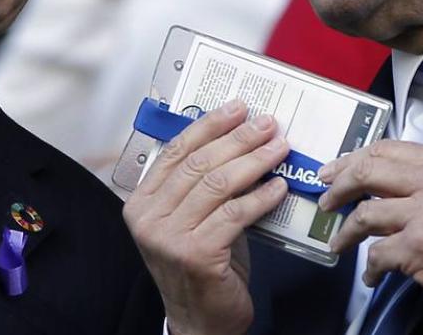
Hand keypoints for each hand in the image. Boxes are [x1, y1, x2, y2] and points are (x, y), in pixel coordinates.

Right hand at [123, 100, 289, 334]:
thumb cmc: (202, 266)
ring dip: (255, 162)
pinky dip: (261, 198)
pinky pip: (235, 214)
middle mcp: (149, 218)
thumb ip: (204, 185)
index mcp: (143, 202)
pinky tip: (279, 187)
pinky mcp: (197, 255)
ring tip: (279, 149)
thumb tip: (241, 140)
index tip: (238, 108)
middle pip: (199, 164)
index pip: (177, 151)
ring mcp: (169, 238)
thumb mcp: (193, 219)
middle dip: (238, 139)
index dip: (210, 125)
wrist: (201, 321)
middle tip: (267, 124)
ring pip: (218, 184)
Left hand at [317, 141, 422, 331]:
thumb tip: (380, 181)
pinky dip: (369, 268)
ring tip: (338, 243)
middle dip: (338, 187)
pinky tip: (371, 275)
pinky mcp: (417, 249)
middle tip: (325, 199)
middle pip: (366, 173)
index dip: (351, 159)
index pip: (384, 149)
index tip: (334, 170)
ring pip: (364, 215)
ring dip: (345, 233)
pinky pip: (376, 254)